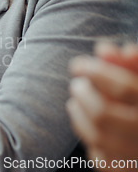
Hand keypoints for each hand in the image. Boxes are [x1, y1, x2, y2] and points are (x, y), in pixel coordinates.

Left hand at [67, 43, 137, 170]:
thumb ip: (132, 65)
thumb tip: (103, 49)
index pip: (124, 89)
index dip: (97, 73)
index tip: (78, 65)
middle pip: (104, 115)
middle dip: (84, 96)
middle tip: (76, 85)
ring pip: (97, 138)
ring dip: (79, 116)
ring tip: (75, 102)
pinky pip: (101, 158)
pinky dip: (89, 140)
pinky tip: (86, 125)